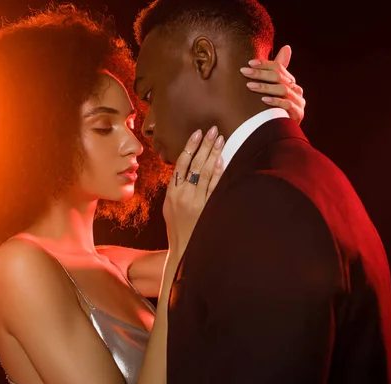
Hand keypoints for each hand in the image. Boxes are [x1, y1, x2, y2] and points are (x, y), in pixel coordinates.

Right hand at [163, 126, 224, 258]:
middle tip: (213, 129)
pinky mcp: (207, 207)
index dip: (190, 146)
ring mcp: (196, 201)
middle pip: (195, 164)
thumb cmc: (176, 226)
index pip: (181, 163)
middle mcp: (183, 194)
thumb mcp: (169, 206)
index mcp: (172, 192)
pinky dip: (217, 172)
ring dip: (213, 154)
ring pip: (205, 172)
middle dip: (205, 145)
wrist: (184, 247)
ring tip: (220, 139)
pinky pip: (213, 187)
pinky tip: (221, 159)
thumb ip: (176, 187)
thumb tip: (184, 168)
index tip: (197, 133)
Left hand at [240, 45, 305, 123]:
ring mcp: (298, 102)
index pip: (279, 68)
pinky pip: (287, 105)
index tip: (249, 63)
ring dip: (265, 86)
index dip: (264, 64)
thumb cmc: (271, 111)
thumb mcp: (270, 92)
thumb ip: (274, 73)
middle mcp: (296, 90)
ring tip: (249, 85)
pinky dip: (275, 101)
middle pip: (279, 77)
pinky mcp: (298, 114)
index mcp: (290, 83)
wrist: (279, 134)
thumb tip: (287, 47)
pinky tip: (263, 100)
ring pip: (283, 90)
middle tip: (244, 71)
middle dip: (260, 73)